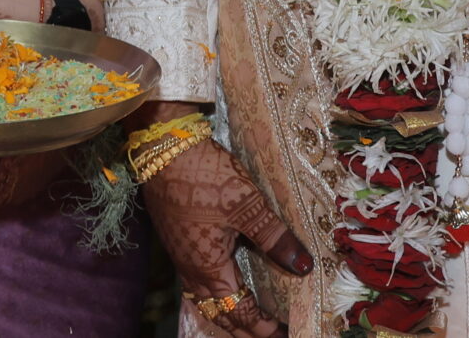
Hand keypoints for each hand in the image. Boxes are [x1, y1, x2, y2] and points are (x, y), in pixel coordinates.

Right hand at [132, 104, 310, 337]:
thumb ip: (275, 238)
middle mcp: (192, 270)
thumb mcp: (248, 206)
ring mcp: (181, 255)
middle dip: (244, 330)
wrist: (164, 148)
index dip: (263, 327)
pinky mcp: (177, 239)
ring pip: (204, 299)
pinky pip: (196, 281)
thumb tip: (304, 266)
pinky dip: (215, 292)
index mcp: (209, 269)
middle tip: (269, 334)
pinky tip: (227, 279)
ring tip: (248, 317)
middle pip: (219, 314)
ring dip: (227, 313)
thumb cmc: (206, 176)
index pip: (240, 312)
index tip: (286, 332)